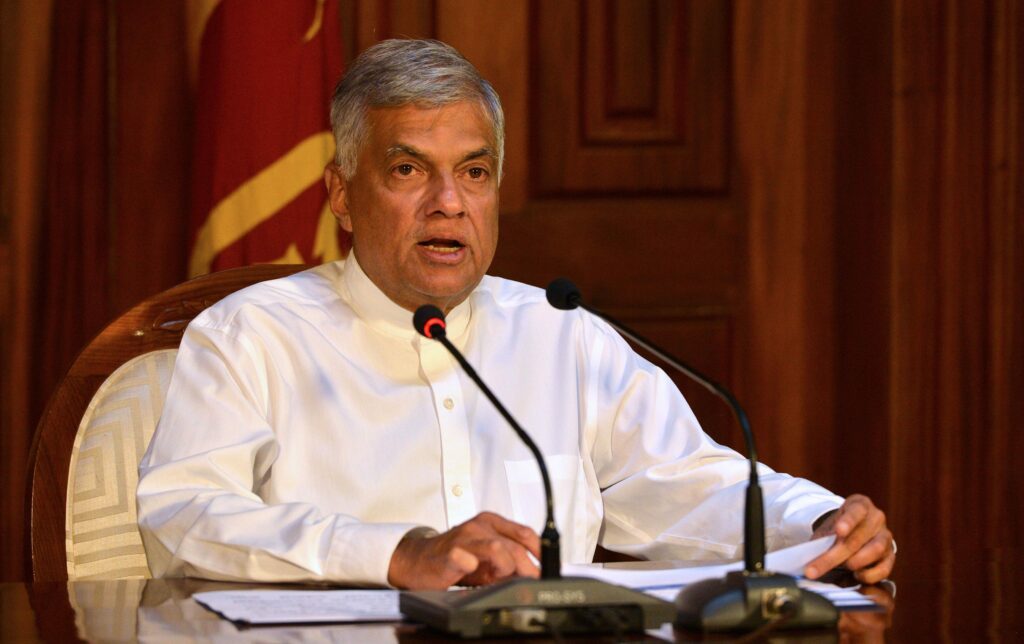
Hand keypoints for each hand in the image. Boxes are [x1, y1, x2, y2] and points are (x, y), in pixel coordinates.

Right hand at [387, 512, 540, 589]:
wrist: (418, 561)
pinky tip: (474, 571)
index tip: (547, 568)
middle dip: (527, 567)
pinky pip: (464, 557)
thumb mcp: (487, 559)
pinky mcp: (449, 553)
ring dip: (505, 567)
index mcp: (491, 523)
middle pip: (514, 545)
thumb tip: (533, 576)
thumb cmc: (454, 558)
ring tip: (500, 578)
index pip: (525, 533)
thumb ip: (509, 563)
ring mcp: (464, 538)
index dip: (540, 552)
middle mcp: (479, 526)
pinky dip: (472, 565)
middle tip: (530, 582)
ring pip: (497, 548)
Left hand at [804, 494, 894, 583]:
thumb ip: (822, 540)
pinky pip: (884, 567)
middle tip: (816, 569)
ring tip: (843, 567)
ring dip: (856, 561)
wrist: (853, 533)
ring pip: (875, 549)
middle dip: (835, 555)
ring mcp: (886, 536)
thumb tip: (808, 557)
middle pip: (858, 537)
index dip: (848, 521)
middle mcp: (876, 518)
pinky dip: (870, 574)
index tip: (838, 531)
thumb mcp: (828, 528)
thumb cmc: (838, 530)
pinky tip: (857, 575)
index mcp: (860, 505)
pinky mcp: (890, 556)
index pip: (856, 511)